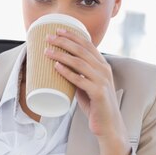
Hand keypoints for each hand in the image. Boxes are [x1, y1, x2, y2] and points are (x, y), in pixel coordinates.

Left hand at [44, 28, 129, 154]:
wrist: (108, 125)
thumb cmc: (96, 105)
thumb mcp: (86, 85)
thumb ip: (78, 75)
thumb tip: (60, 66)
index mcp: (102, 65)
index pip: (87, 45)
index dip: (73, 35)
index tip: (58, 30)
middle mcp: (104, 70)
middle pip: (82, 50)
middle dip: (64, 41)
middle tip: (49, 37)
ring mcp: (102, 81)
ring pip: (79, 63)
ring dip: (62, 55)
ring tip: (47, 51)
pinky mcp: (98, 93)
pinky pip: (80, 80)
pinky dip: (67, 72)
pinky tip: (56, 67)